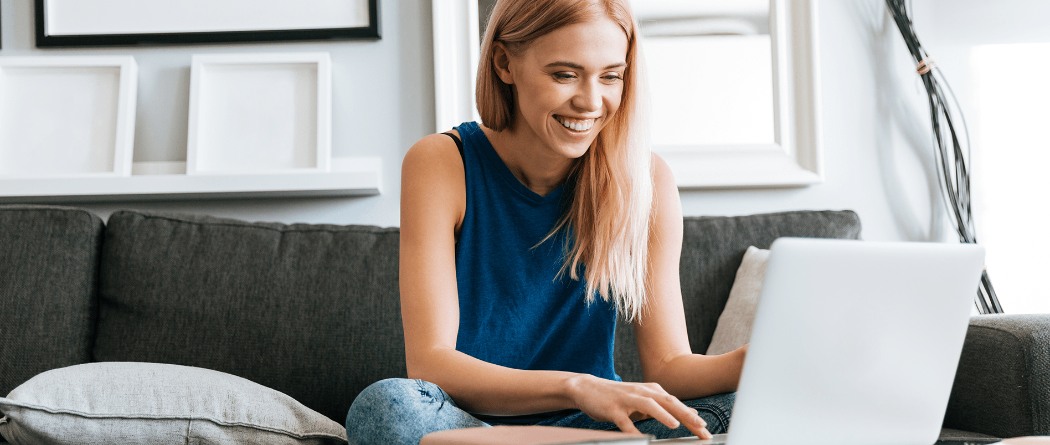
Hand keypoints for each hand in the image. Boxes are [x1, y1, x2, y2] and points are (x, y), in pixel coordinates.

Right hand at [567, 375, 711, 438]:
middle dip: (686, 415)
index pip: (676, 404)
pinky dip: (633, 429)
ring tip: (676, 425)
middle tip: (701, 428)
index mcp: (652, 391)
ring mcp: (627, 399)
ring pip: (648, 405)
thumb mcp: (645, 400)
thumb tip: (692, 414)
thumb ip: (667, 407)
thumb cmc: (619, 397)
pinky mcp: (613, 409)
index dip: (692, 417)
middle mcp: (642, 392)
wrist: (588, 388)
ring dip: (663, 414)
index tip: (706, 431)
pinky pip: (624, 421)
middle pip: (668, 402)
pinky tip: (640, 437)